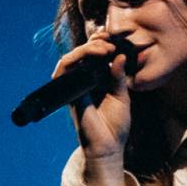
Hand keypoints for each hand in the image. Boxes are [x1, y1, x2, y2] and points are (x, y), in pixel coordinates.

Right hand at [52, 36, 131, 162]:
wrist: (108, 146)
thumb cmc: (115, 124)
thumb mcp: (122, 96)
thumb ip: (119, 76)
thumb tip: (120, 56)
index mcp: (96, 80)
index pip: (92, 55)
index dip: (100, 43)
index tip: (114, 39)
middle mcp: (82, 82)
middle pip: (80, 53)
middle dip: (94, 42)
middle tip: (110, 43)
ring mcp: (73, 87)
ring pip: (70, 58)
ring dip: (86, 48)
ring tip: (104, 48)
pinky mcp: (68, 94)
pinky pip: (64, 71)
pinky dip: (76, 59)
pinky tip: (94, 55)